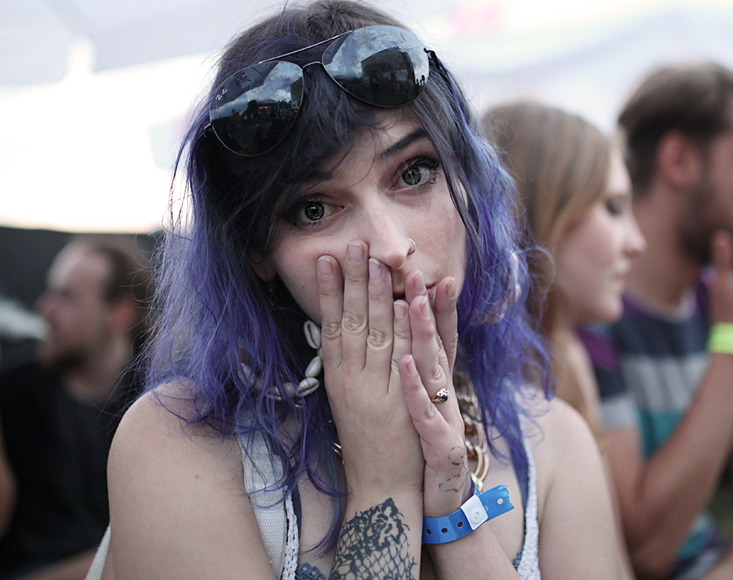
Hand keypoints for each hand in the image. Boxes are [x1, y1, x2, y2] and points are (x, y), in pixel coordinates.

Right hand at [316, 241, 422, 496]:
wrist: (380, 486)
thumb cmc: (367, 441)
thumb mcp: (349, 398)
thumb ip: (349, 364)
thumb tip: (343, 328)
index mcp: (338, 377)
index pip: (331, 324)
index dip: (330, 291)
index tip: (327, 259)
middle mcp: (353, 380)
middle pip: (352, 322)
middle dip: (353, 281)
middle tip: (353, 245)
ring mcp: (376, 390)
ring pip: (376, 335)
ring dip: (377, 296)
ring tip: (377, 263)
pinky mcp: (401, 402)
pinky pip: (402, 360)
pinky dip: (404, 331)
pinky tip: (405, 306)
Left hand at [397, 272, 469, 518]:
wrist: (437, 501)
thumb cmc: (425, 447)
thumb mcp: (422, 402)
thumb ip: (417, 368)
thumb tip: (405, 333)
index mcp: (436, 383)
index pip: (437, 335)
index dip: (435, 303)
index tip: (425, 270)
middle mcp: (444, 393)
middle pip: (436, 342)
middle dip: (426, 304)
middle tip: (418, 270)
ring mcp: (445, 415)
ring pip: (433, 368)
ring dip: (422, 332)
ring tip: (410, 300)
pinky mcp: (440, 443)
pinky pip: (425, 410)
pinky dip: (415, 386)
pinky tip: (405, 364)